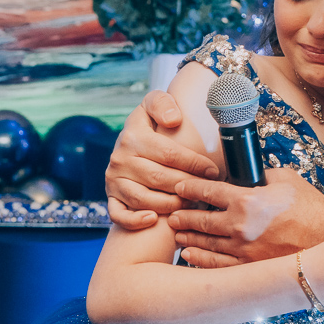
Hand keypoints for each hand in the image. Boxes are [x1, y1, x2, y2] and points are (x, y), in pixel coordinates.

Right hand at [105, 91, 219, 229]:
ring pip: (143, 199)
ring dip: (170, 204)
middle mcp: (119, 158)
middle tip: (206, 191)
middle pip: (160, 178)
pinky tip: (153, 219)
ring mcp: (113, 180)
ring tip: (189, 203)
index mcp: (132, 136)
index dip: (194, 163)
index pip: (169, 153)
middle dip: (187, 186)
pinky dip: (135, 220)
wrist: (129, 144)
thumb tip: (173, 120)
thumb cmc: (149, 126)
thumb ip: (162, 104)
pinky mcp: (111, 197)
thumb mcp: (153, 104)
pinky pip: (119, 214)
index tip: (212, 170)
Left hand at [170, 167, 323, 265]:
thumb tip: (247, 172)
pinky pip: (217, 266)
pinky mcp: (250, 268)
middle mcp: (240, 227)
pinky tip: (190, 257)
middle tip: (173, 213)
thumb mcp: (285, 179)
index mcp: (247, 201)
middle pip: (200, 220)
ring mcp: (243, 250)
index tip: (180, 187)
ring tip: (177, 234)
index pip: (207, 192)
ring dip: (187, 238)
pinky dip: (200, 261)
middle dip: (182, 216)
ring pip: (205, 244)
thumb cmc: (311, 208)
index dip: (189, 188)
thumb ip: (260, 175)